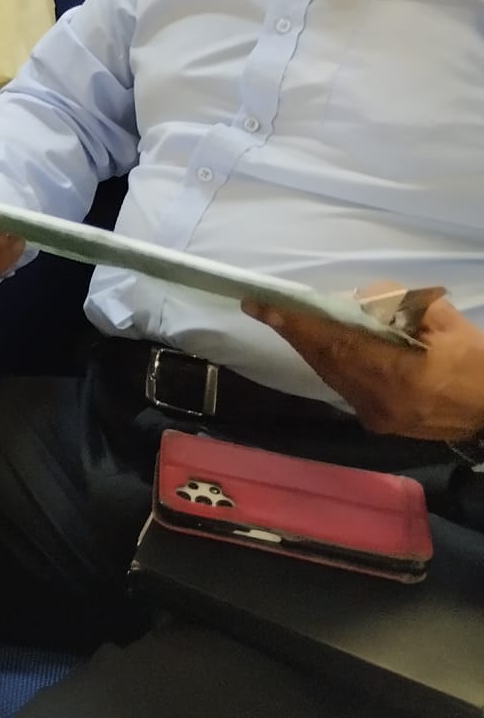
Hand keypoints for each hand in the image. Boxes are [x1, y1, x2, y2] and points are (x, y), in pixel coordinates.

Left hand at [245, 295, 483, 441]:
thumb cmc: (470, 357)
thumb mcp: (438, 316)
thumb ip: (390, 303)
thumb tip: (346, 301)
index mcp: (402, 372)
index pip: (335, 341)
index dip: (296, 322)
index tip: (262, 305)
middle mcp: (380, 400)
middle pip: (324, 358)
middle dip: (292, 330)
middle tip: (261, 305)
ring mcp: (375, 416)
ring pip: (328, 373)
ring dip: (306, 345)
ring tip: (282, 319)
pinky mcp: (375, 423)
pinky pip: (340, 384)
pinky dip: (327, 362)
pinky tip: (317, 343)